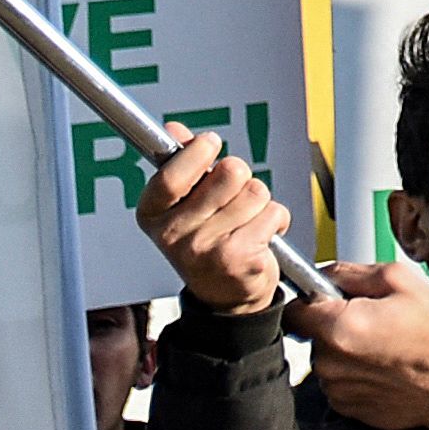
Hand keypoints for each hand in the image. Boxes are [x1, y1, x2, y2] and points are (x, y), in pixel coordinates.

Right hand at [138, 129, 290, 315]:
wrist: (225, 299)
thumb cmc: (205, 242)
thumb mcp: (184, 205)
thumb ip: (181, 164)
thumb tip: (175, 129)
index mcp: (153, 216)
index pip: (171, 174)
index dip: (198, 152)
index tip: (210, 144)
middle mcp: (175, 236)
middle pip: (229, 171)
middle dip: (240, 178)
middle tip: (232, 199)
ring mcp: (207, 250)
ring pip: (255, 190)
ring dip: (259, 201)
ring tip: (246, 222)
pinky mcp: (240, 259)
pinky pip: (273, 212)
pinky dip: (276, 219)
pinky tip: (261, 237)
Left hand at [290, 258, 428, 429]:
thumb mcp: (399, 281)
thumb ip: (350, 272)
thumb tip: (322, 273)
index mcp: (340, 327)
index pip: (292, 310)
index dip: (306, 299)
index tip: (322, 297)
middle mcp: (331, 363)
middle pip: (312, 334)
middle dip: (333, 323)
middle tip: (369, 319)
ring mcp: (338, 390)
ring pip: (326, 359)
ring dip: (343, 350)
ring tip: (380, 344)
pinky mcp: (347, 408)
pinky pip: (338, 382)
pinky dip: (353, 372)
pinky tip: (381, 366)